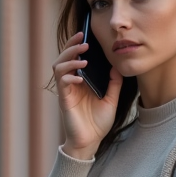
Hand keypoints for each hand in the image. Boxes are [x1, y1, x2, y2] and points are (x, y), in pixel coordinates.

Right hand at [52, 32, 122, 159]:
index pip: (75, 57)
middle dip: (72, 46)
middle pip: (64, 57)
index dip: (77, 44)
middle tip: (83, 41)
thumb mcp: (111, 99)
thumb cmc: (98, 122)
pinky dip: (69, 78)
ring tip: (83, 58)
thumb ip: (114, 83)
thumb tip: (116, 65)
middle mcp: (71, 83)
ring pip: (59, 67)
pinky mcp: (64, 100)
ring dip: (69, 59)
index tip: (85, 34)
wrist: (91, 142)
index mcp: (81, 80)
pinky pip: (62, 84)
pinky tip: (80, 78)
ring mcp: (66, 91)